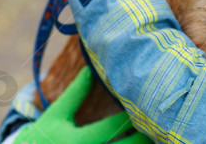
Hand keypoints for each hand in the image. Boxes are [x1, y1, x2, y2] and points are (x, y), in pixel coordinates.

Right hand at [14, 66, 149, 143]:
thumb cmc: (43, 135)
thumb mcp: (57, 113)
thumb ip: (76, 93)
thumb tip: (91, 69)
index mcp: (79, 141)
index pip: (113, 127)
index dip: (132, 115)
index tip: (146, 103)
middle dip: (144, 136)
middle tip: (162, 122)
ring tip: (159, 136)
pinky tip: (141, 143)